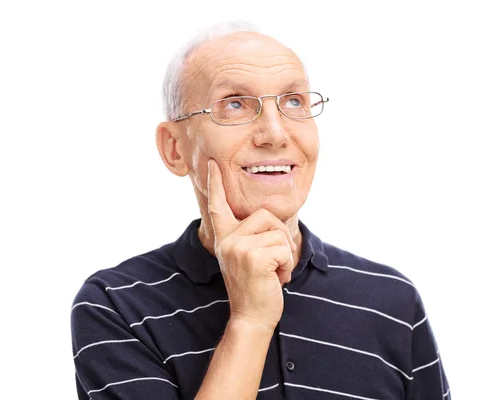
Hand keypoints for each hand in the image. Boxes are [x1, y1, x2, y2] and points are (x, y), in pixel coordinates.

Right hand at [207, 159, 296, 329]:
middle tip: (274, 262)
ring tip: (272, 272)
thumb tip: (267, 219)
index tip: (214, 164)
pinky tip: (275, 278)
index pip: (218, 206)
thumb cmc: (256, 286)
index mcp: (224, 237)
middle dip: (280, 237)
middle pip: (266, 216)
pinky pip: (284, 248)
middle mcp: (227, 240)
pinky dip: (287, 265)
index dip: (215, 184)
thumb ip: (250, 237)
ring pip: (279, 233)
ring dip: (284, 254)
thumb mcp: (248, 257)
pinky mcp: (253, 257)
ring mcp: (238, 247)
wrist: (252, 317)